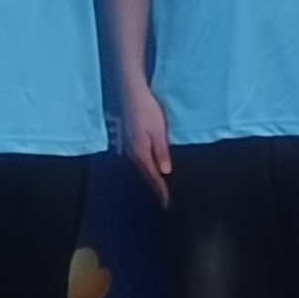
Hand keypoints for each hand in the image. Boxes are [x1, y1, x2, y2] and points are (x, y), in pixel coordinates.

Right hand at [120, 81, 172, 200]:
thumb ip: (161, 151)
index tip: (168, 204)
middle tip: (167, 201)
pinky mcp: (131, 141)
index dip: (161, 191)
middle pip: (147, 176)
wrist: (132, 92)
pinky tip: (154, 169)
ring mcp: (130, 147)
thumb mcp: (159, 130)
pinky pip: (141, 160)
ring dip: (152, 179)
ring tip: (162, 189)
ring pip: (143, 169)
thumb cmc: (148, 110)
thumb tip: (165, 172)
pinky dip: (149, 169)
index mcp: (141, 153)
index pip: (153, 178)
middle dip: (157, 188)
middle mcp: (133, 153)